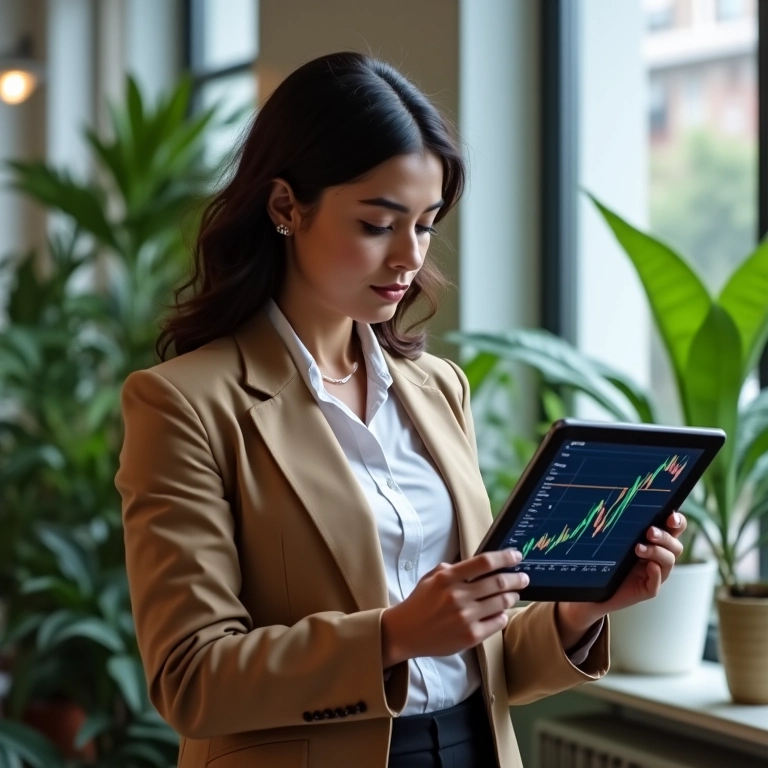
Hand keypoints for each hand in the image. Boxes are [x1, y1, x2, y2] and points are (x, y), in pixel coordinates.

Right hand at [381, 549, 528, 666]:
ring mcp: (465, 617)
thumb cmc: (420, 603)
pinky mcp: (470, 636)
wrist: (405, 632)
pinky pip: (497, 622)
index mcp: (448, 578)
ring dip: (512, 596)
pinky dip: (503, 615)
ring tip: (514, 594)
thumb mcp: (431, 578)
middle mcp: (458, 596)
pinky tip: (501, 611)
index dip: (504, 557)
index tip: (516, 555)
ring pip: (501, 602)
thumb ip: (454, 569)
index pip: (483, 563)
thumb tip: (480, 565)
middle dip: (516, 578)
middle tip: (524, 577)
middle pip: (498, 583)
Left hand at [557, 511, 686, 645]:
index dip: (677, 522)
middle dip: (664, 537)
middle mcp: (658, 556)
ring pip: (668, 561)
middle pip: (675, 545)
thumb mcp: (615, 537)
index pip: (675, 529)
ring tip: (638, 548)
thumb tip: (621, 502)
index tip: (670, 517)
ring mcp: (655, 573)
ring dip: (656, 552)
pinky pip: (657, 582)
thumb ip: (623, 524)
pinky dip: (655, 573)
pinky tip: (649, 567)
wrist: (593, 587)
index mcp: (654, 540)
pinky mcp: (647, 589)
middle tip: (649, 532)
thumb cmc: (604, 557)